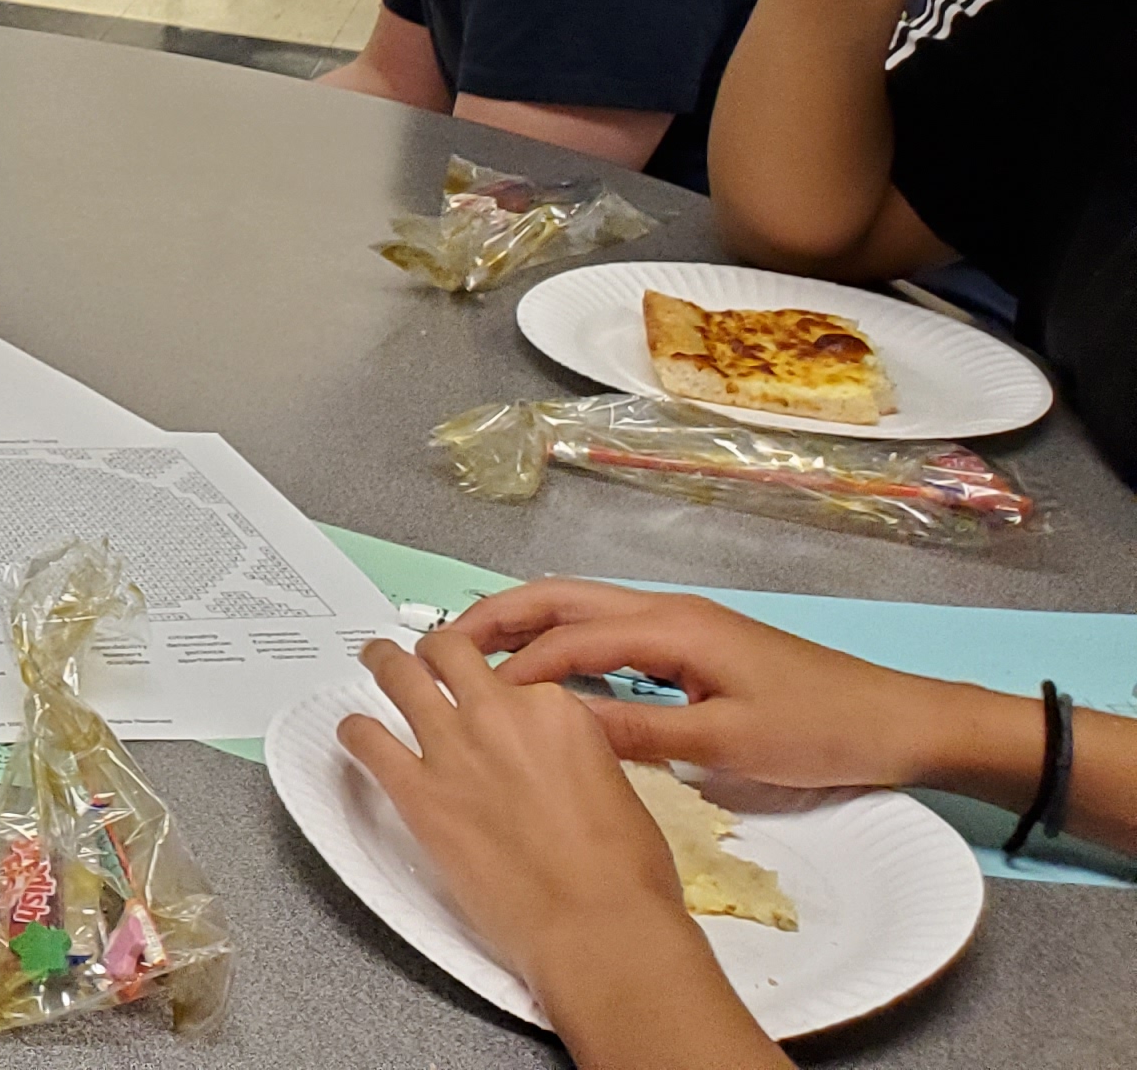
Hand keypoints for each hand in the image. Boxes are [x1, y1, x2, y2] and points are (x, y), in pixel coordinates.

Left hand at [338, 632, 744, 1044]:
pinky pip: (367, 741)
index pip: (514, 678)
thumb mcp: (615, 790)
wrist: (599, 928)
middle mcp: (499, 715)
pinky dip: (356, 733)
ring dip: (383, 664)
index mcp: (556, 711)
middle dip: (433, 653)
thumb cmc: (625, 877)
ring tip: (376, 662)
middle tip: (420, 659)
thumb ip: (572, 759)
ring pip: (399, 676)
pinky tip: (354, 735)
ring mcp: (454, 749)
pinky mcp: (418, 793)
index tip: (490, 703)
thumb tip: (549, 765)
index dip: (499, 692)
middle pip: (449, 653)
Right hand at [459, 582, 1031, 801]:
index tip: (466, 699)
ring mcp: (681, 624)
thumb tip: (557, 726)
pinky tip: (548, 673)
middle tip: (442, 648)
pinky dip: (563, 640)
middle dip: (498, 618)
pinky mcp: (694, 644)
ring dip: (526, 624)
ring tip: (475, 656)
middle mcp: (667, 611)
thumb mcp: (729, 743)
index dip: (515, 669)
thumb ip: (640, 731)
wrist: (899, 721)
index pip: (570, 640)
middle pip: (562, 598)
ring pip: (582, 608)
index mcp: (671, 627)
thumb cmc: (819, 730)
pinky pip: (608, 630)